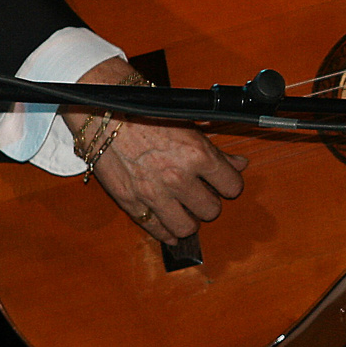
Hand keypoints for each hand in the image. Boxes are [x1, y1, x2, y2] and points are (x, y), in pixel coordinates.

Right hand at [63, 57, 246, 243]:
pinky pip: (156, 229)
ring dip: (191, 221)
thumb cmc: (147, 113)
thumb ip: (217, 151)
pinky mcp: (131, 202)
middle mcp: (178, 177)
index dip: (230, 185)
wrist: (106, 113)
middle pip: (212, 210)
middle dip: (210, 203)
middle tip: (202, 195)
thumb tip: (240, 164)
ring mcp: (154, 193)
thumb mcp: (189, 127)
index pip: (232, 186)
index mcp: (197, 155)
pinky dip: (166, 233)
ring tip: (187, 212)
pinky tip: (170, 230)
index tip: (224, 183)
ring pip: (187, 227)